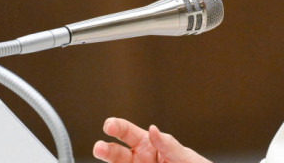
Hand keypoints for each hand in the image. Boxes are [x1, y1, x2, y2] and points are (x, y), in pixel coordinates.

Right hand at [92, 117, 211, 162]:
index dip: (116, 126)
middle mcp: (139, 159)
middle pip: (117, 154)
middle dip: (106, 150)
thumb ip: (169, 145)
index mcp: (149, 144)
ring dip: (110, 161)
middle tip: (98, 148)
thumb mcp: (184, 156)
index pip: (127, 132)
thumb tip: (153, 129)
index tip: (109, 125)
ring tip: (100, 153)